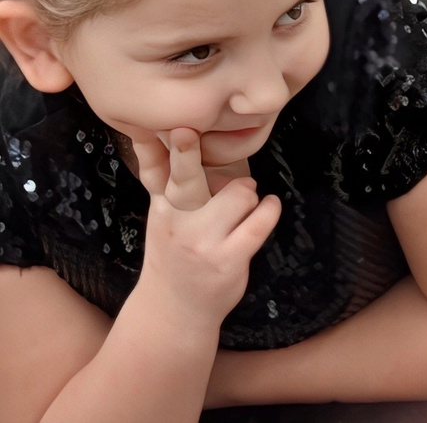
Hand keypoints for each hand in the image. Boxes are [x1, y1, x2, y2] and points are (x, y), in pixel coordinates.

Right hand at [127, 126, 282, 323]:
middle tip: (185, 133)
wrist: (174, 310)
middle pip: (183, 180)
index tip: (156, 126)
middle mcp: (177, 222)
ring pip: (241, 192)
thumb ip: (162, 177)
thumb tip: (148, 133)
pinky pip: (261, 220)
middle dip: (184, 155)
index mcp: (162, 207)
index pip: (158, 172)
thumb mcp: (163, 215)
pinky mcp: (229, 259)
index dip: (156, 149)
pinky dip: (269, 209)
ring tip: (241, 206)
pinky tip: (266, 208)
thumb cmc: (175, 250)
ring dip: (249, 194)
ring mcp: (202, 242)